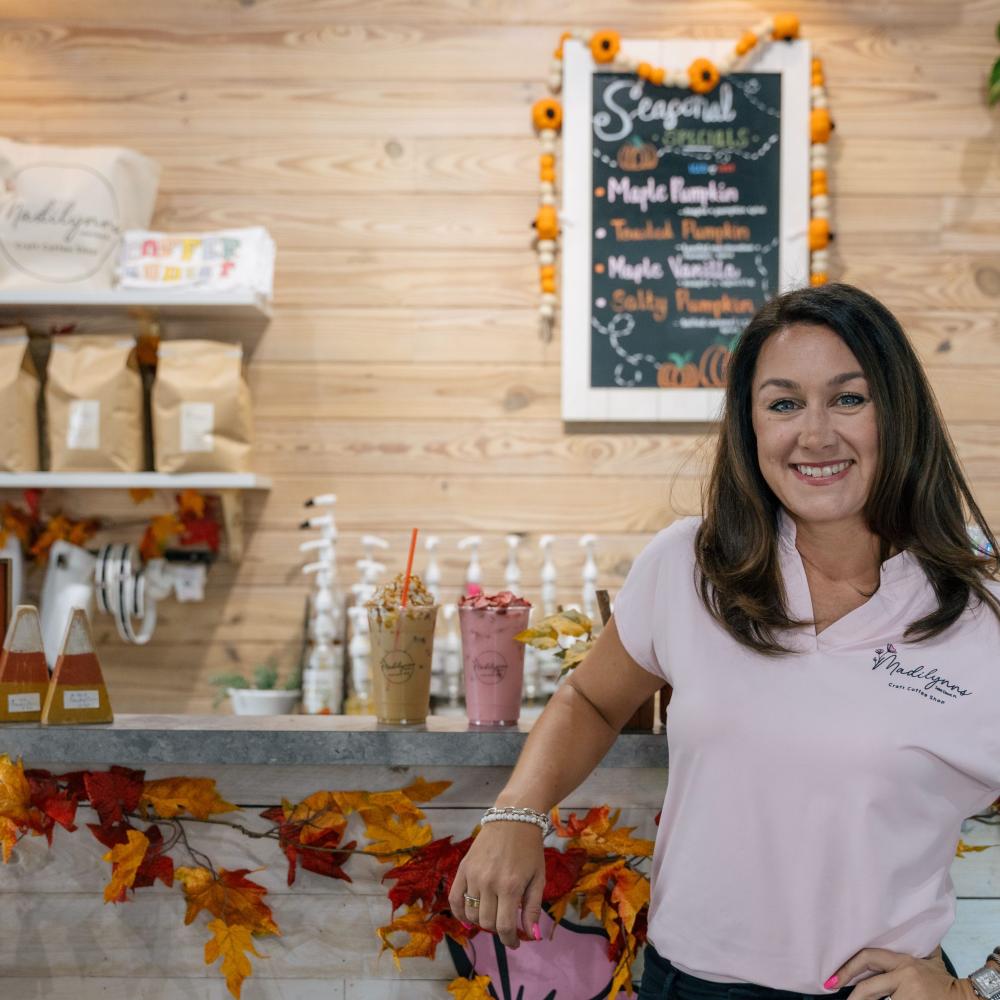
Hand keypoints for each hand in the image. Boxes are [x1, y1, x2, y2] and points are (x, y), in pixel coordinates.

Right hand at [447, 821, 545, 949]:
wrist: (513, 819)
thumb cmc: (530, 849)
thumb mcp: (539, 878)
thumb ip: (533, 909)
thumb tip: (531, 936)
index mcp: (510, 886)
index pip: (504, 927)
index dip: (510, 940)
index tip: (515, 943)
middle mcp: (488, 883)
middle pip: (487, 923)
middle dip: (498, 930)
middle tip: (507, 924)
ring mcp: (473, 875)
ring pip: (471, 914)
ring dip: (482, 922)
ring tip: (493, 915)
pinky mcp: (463, 868)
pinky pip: (455, 899)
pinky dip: (459, 913)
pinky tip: (468, 918)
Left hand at [829, 947, 977, 999]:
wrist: (965, 998)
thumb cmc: (942, 980)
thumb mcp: (926, 958)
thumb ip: (911, 946)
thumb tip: (898, 927)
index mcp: (902, 961)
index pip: (868, 957)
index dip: (848, 967)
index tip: (832, 978)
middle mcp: (904, 975)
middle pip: (869, 986)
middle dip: (851, 993)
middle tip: (833, 991)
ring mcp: (909, 993)